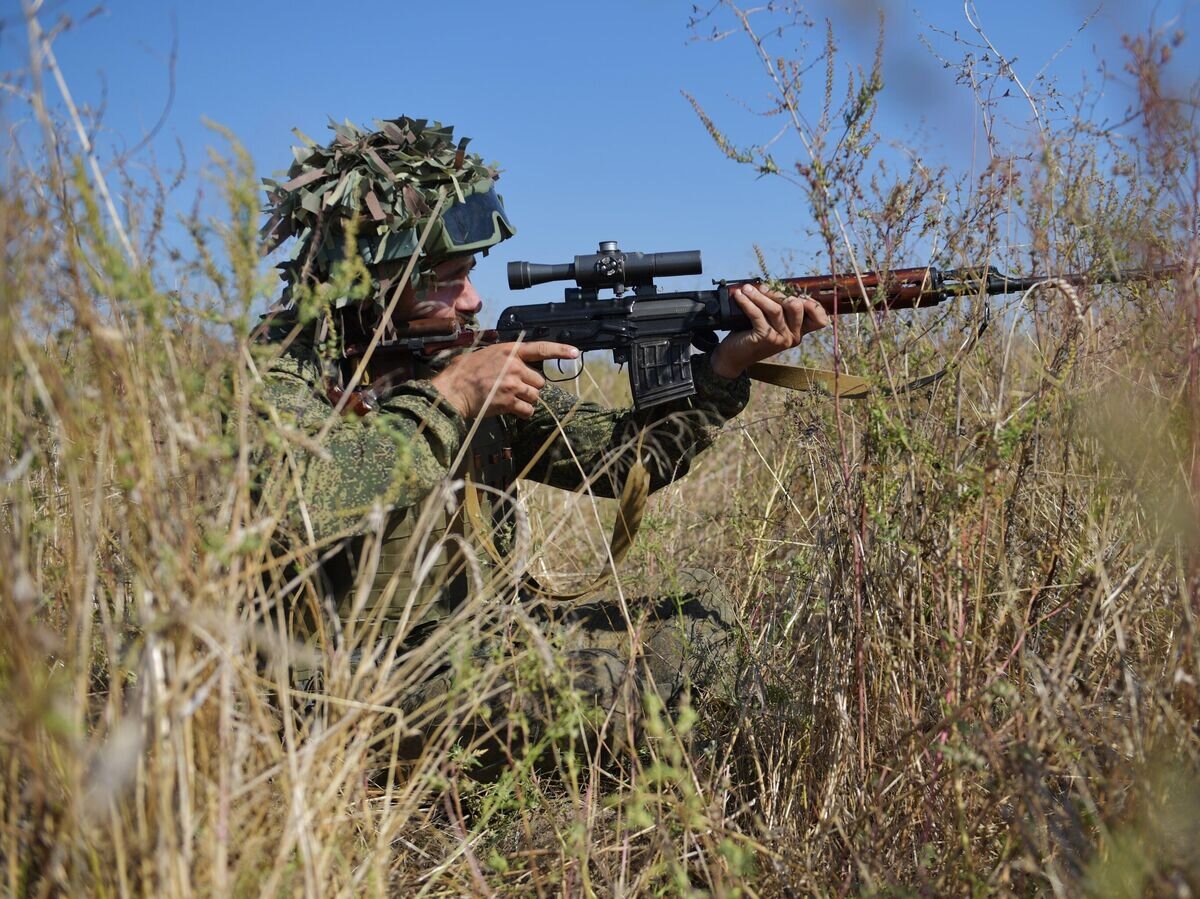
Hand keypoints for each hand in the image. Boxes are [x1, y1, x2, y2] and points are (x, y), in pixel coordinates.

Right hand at [430, 341, 578, 419]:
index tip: (575, 353)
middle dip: (530, 387)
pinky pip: (527, 410)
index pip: (540, 348)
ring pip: (534, 396)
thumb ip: (503, 357)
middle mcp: (514, 366)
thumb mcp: (484, 354)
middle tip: (513, 390)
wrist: (452, 391)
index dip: (560, 351)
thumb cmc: (463, 373)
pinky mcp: (509, 401)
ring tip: (508, 399)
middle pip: (539, 381)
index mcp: (509, 350)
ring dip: (525, 401)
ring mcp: (513, 384)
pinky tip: (510, 410)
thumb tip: (513, 363)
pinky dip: (522, 413)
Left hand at [710, 282, 828, 378]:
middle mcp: (793, 337)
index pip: (819, 319)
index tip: (796, 294)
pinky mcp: (765, 338)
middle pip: (796, 307)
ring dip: (759, 295)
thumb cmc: (752, 335)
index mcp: (799, 332)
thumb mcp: (770, 321)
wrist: (734, 357)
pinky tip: (739, 296)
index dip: (813, 305)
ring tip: (747, 289)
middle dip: (779, 294)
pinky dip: (747, 302)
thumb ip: (778, 308)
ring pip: (775, 309)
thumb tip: (772, 285)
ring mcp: (780, 339)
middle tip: (763, 288)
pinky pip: (757, 314)